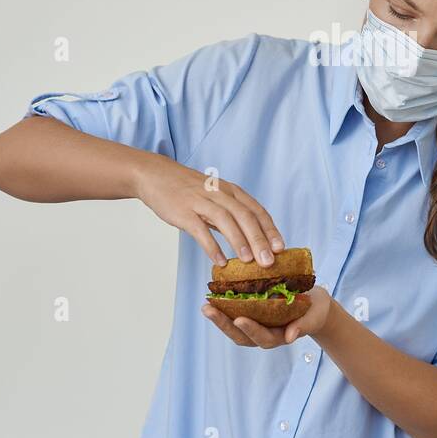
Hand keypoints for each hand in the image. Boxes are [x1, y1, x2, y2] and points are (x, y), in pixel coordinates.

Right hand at [136, 154, 283, 266]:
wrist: (156, 175)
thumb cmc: (188, 190)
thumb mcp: (216, 197)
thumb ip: (231, 216)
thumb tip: (250, 240)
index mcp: (231, 191)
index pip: (257, 211)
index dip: (270, 230)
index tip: (281, 248)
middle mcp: (220, 194)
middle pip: (245, 216)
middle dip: (259, 240)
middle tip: (269, 262)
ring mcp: (201, 201)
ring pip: (226, 220)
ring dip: (239, 242)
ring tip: (249, 262)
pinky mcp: (183, 211)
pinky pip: (200, 229)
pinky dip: (211, 246)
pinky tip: (220, 261)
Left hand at [201, 286, 333, 347]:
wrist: (314, 304)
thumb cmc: (315, 310)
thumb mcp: (314, 316)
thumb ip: (303, 325)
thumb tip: (290, 337)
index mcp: (280, 336)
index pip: (263, 337)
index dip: (251, 330)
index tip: (239, 319)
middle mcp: (265, 334)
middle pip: (241, 335)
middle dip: (224, 324)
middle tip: (208, 310)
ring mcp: (257, 325)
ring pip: (234, 328)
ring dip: (219, 318)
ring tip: (206, 306)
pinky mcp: (253, 315)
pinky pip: (236, 314)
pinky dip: (224, 308)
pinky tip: (215, 296)